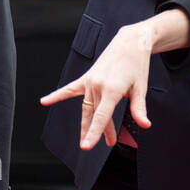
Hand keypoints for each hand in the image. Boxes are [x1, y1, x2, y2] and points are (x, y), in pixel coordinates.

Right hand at [40, 21, 154, 149]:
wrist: (129, 43)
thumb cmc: (137, 65)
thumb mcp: (141, 87)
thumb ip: (139, 108)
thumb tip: (145, 125)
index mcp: (111, 89)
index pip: (101, 117)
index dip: (95, 133)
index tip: (87, 146)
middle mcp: (97, 86)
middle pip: (95, 115)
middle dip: (99, 132)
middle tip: (109, 143)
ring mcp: (90, 81)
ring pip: (87, 108)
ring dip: (89, 123)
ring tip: (91, 138)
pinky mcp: (87, 77)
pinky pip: (70, 89)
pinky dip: (57, 96)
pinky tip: (45, 101)